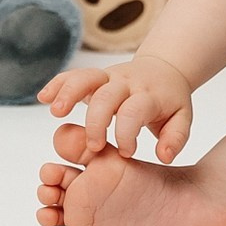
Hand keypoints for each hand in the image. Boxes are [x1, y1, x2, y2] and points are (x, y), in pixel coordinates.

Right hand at [39, 55, 193, 164]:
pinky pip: (74, 75)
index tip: (126, 153)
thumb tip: (164, 156)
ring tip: (56, 112)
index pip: (134, 111)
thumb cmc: (169, 102)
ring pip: (87, 78)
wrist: (165, 69)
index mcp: (148, 95)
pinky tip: (43, 97)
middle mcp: (127, 83)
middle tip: (92, 147)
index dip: (127, 132)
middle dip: (96, 121)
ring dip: (69, 93)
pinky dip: (58, 83)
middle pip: (107, 96)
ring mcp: (109, 76)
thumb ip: (175, 138)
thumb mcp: (181, 119)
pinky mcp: (95, 76)